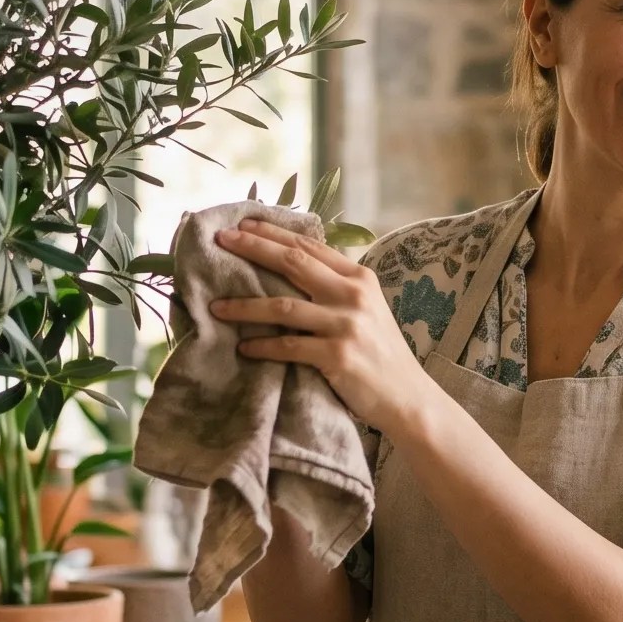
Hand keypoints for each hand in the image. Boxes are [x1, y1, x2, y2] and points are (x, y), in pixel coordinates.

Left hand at [211, 220, 443, 437]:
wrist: (407, 396)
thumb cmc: (381, 353)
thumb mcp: (367, 309)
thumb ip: (337, 287)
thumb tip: (292, 268)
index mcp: (359, 278)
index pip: (309, 247)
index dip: (273, 233)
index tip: (242, 224)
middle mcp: (353, 295)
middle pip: (293, 263)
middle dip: (252, 248)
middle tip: (221, 241)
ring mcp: (346, 325)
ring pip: (282, 306)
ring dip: (244, 306)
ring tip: (215, 307)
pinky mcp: (337, 357)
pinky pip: (288, 346)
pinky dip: (262, 346)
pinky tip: (243, 347)